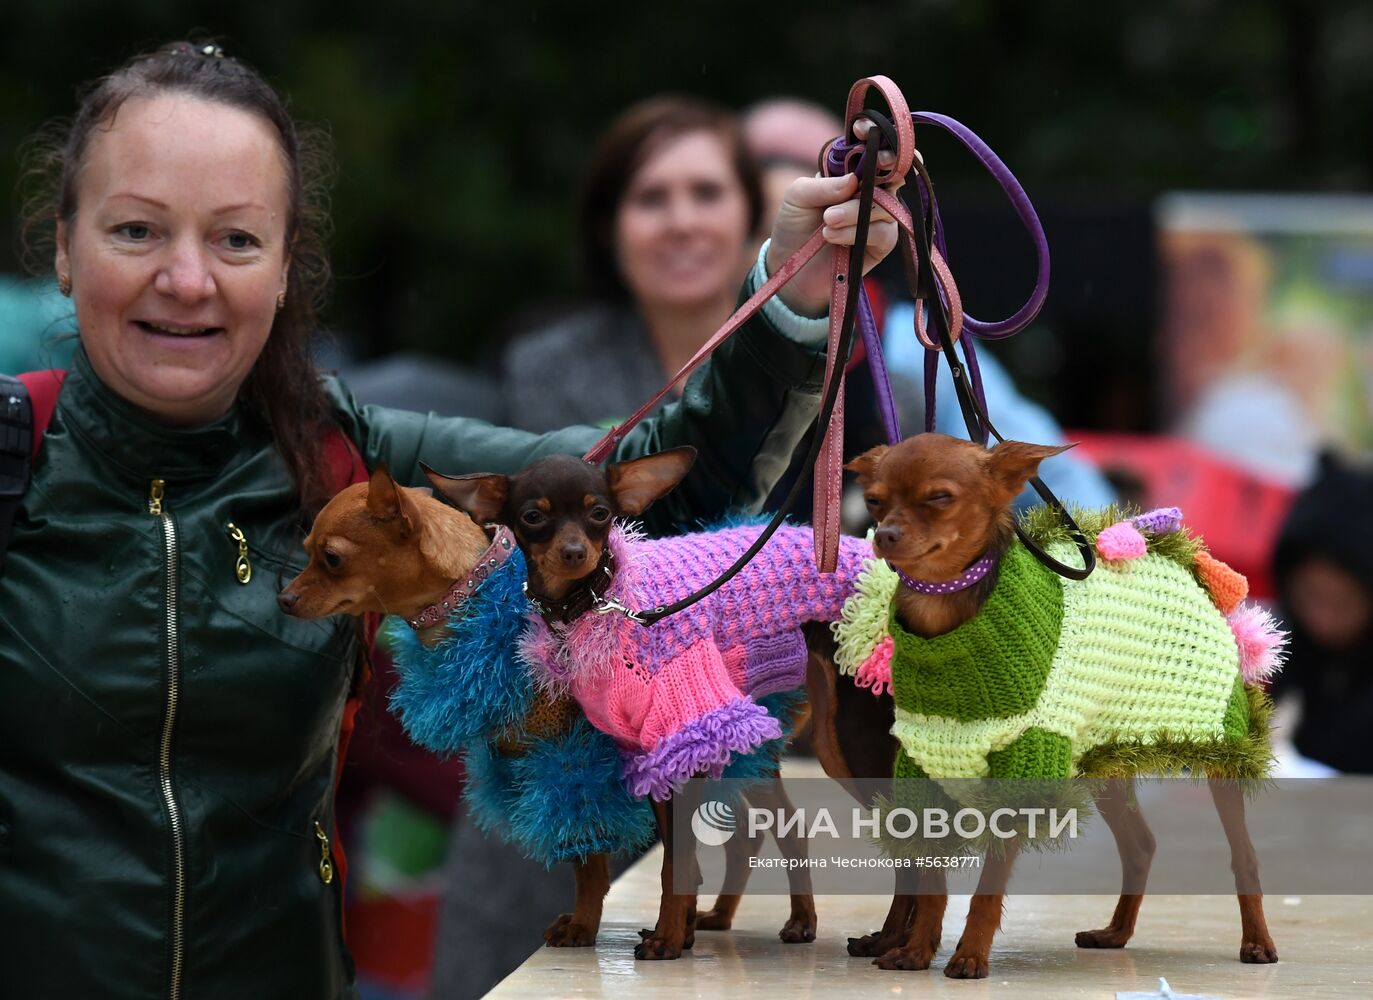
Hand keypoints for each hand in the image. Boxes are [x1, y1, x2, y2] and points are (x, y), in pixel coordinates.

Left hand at [766, 118, 902, 316]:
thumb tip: (854, 179)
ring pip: (886, 205)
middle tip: (857, 181)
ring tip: (827, 221)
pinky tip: (831, 236)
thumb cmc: (793, 226)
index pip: (875, 146)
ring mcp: (880, 216)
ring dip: (854, 212)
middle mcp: (871, 190)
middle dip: (881, 170)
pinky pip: (883, 232)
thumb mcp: (797, 197)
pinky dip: (856, 232)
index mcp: (852, 171)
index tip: (861, 132)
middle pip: (894, 171)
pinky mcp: (881, 244)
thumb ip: (823, 184)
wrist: (789, 269)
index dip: (875, 135)